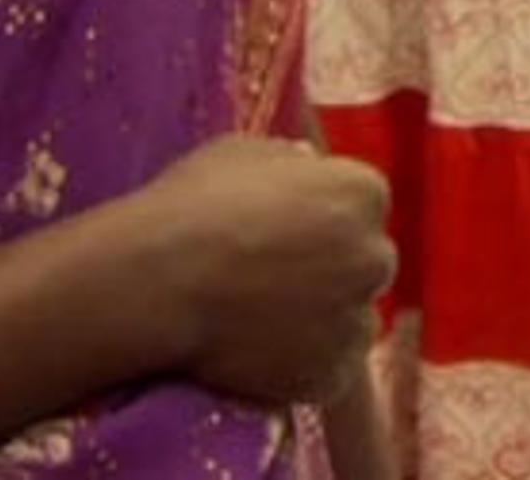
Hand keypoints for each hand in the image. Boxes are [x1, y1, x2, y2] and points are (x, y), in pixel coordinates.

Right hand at [134, 136, 394, 406]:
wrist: (155, 283)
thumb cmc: (193, 206)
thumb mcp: (243, 153)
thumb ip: (289, 161)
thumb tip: (309, 166)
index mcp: (362, 194)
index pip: (362, 206)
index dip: (323, 217)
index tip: (287, 229)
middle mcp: (374, 257)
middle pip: (364, 263)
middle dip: (332, 268)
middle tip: (274, 277)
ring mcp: (356, 320)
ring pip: (351, 320)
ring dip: (321, 320)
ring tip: (259, 320)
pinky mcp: (331, 375)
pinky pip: (328, 369)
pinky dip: (302, 365)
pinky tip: (258, 353)